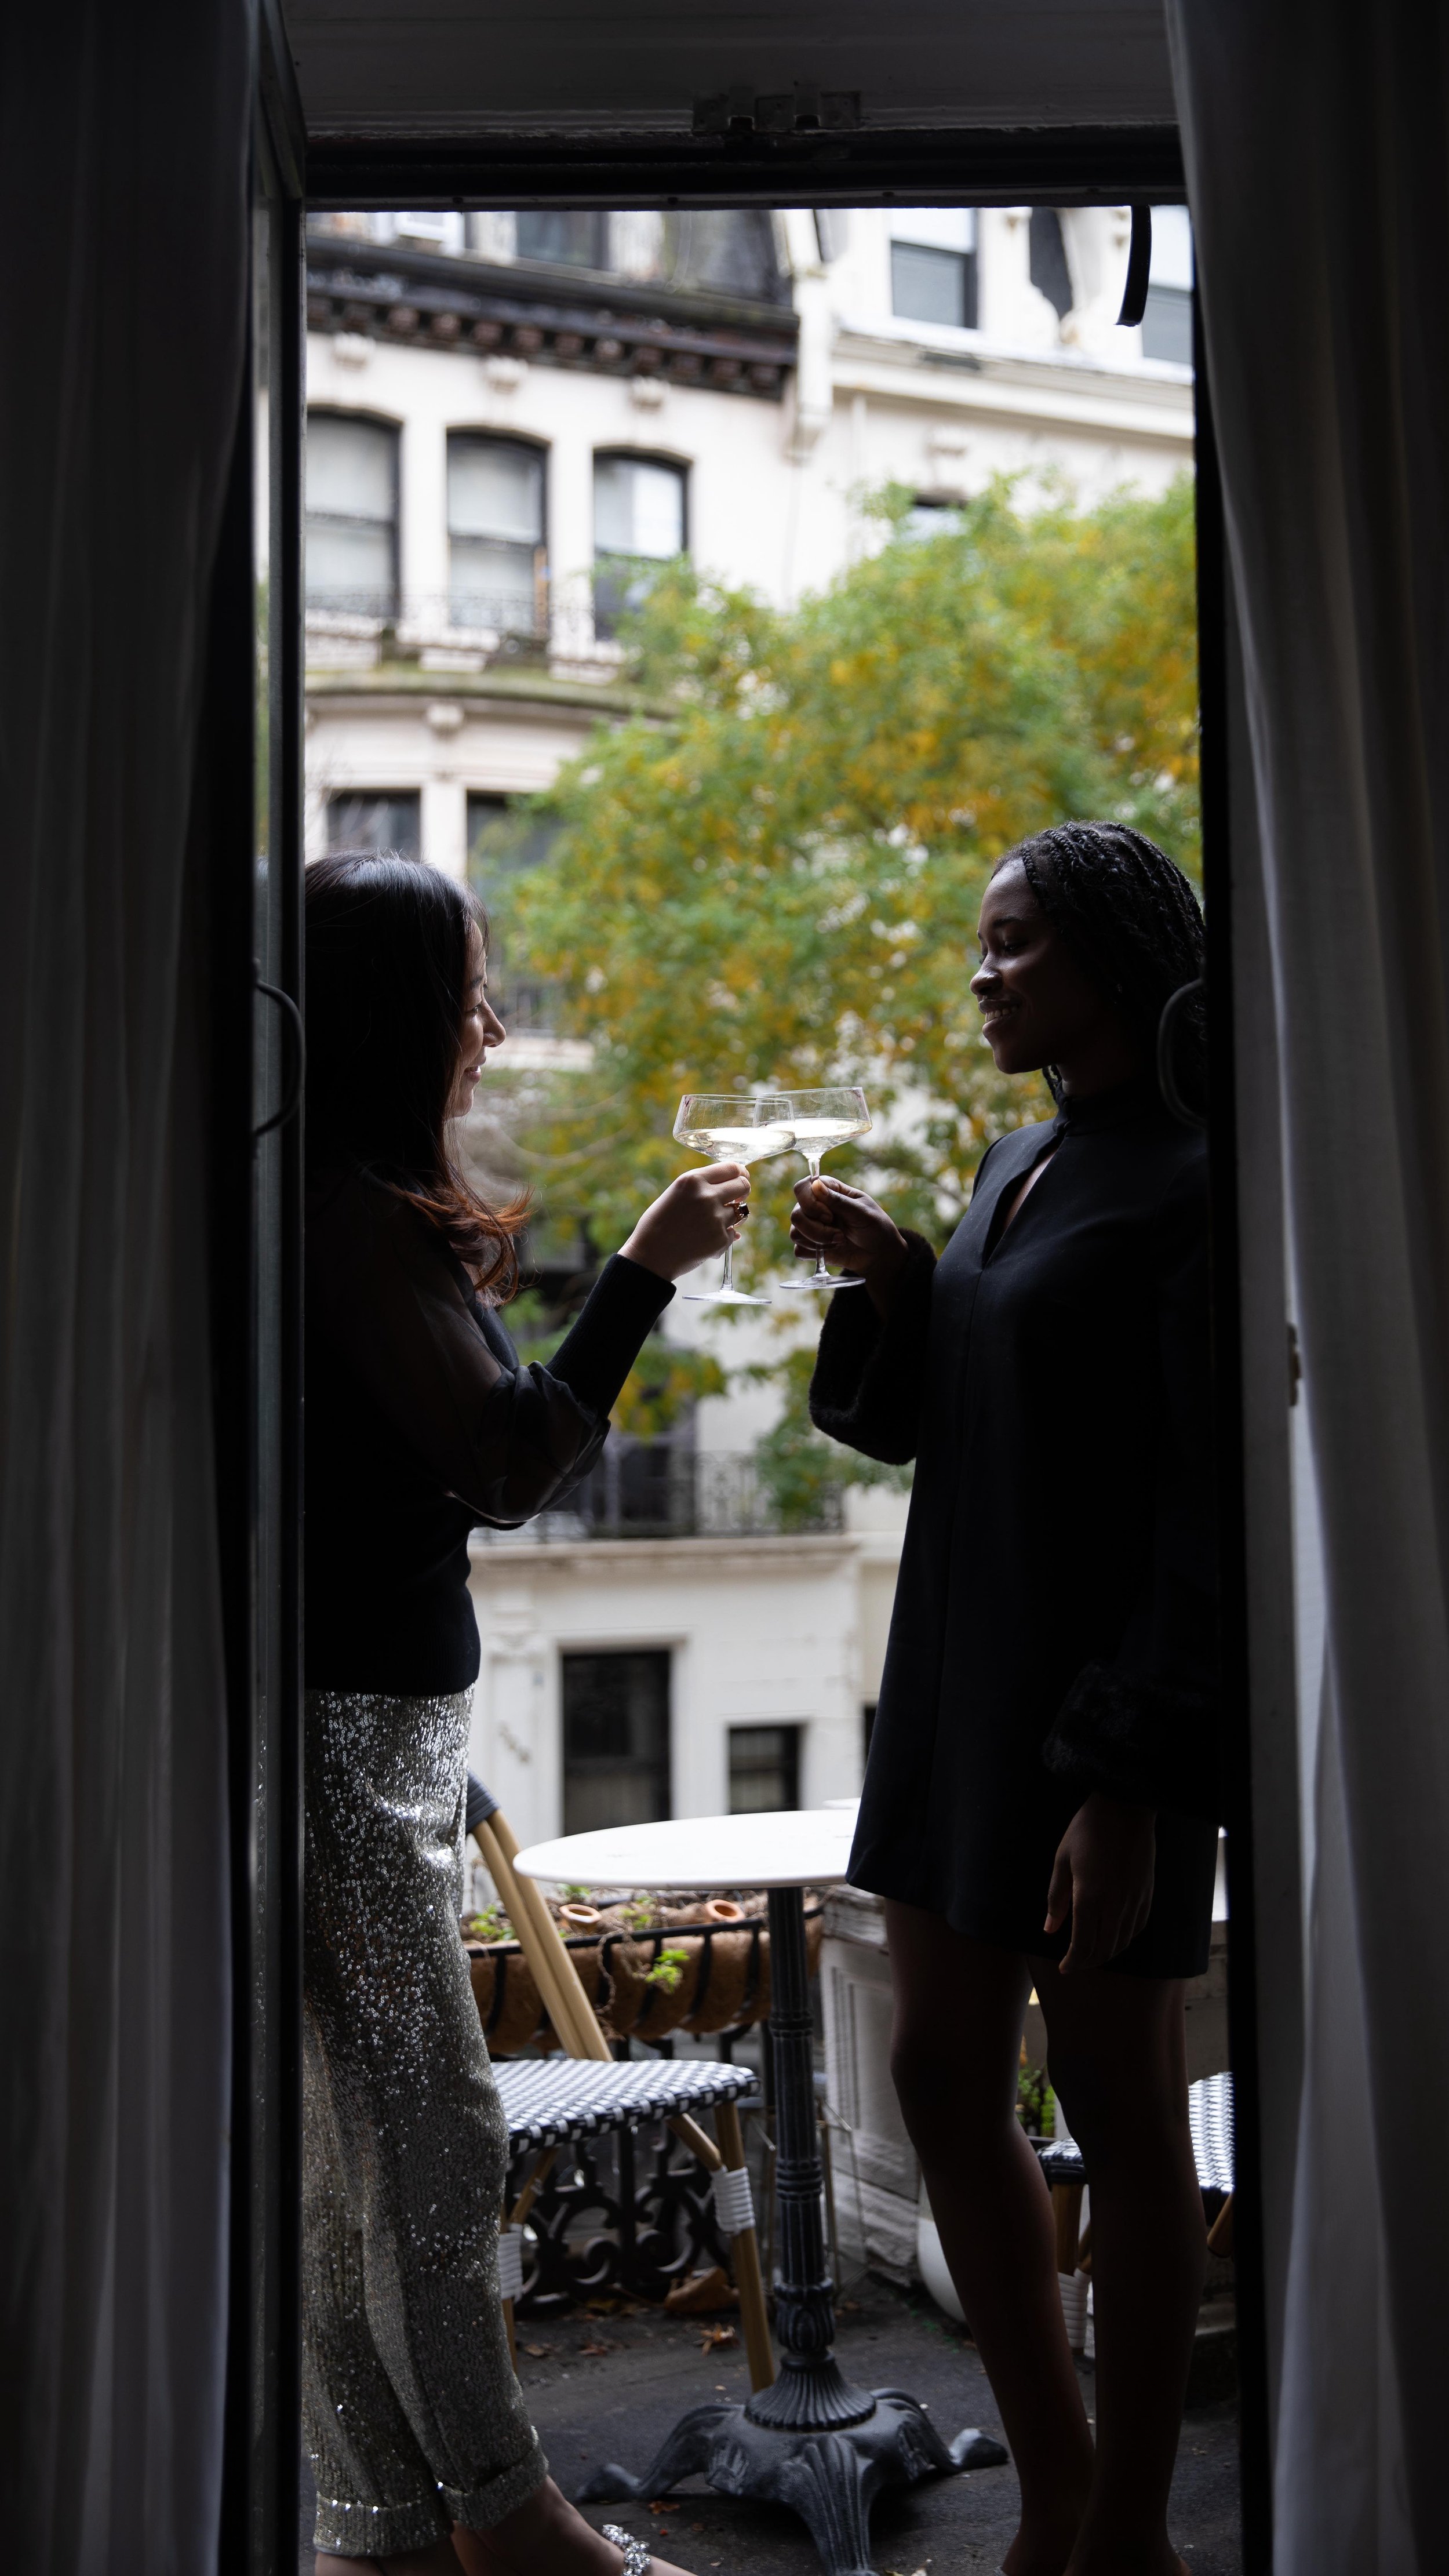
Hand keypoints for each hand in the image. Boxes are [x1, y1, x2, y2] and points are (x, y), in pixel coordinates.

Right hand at [620, 1161, 749, 1281]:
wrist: (651, 1255)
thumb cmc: (659, 1223)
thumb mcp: (676, 1193)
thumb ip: (702, 1186)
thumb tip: (733, 1184)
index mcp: (693, 1180)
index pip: (732, 1168)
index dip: (741, 1172)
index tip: (742, 1176)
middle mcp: (707, 1196)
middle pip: (743, 1186)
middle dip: (742, 1191)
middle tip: (736, 1198)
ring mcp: (716, 1218)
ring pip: (740, 1212)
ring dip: (730, 1217)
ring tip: (708, 1224)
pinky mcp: (721, 1239)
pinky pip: (733, 1233)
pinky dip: (723, 1236)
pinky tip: (704, 1239)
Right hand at [789, 1177, 908, 1314]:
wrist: (880, 1255)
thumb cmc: (876, 1227)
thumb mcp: (862, 1212)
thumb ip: (839, 1200)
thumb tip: (815, 1184)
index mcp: (828, 1190)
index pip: (802, 1188)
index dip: (811, 1203)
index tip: (830, 1215)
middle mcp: (815, 1207)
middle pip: (796, 1214)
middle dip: (817, 1229)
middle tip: (840, 1234)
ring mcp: (811, 1226)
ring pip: (795, 1233)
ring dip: (819, 1241)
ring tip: (840, 1241)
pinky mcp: (810, 1246)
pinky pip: (799, 1250)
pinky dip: (815, 1253)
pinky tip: (833, 1250)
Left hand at [1044, 1792, 1156, 1971]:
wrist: (1125, 1808)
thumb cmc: (1087, 1831)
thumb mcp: (1062, 1861)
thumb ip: (1055, 1898)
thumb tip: (1049, 1930)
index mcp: (1089, 1896)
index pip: (1082, 1945)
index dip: (1073, 1962)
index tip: (1064, 1968)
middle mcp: (1115, 1904)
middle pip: (1104, 1949)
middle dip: (1088, 1962)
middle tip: (1075, 1964)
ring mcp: (1134, 1900)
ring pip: (1122, 1942)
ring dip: (1106, 1954)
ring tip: (1092, 1954)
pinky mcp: (1147, 1893)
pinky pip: (1138, 1927)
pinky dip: (1124, 1939)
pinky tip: (1115, 1937)